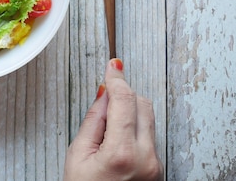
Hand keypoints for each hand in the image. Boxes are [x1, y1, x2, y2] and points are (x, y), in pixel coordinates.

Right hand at [64, 58, 162, 179]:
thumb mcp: (77, 155)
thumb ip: (93, 120)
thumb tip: (104, 94)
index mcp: (122, 153)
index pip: (124, 101)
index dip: (117, 79)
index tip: (113, 66)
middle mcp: (146, 158)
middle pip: (142, 104)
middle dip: (123, 96)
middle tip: (103, 104)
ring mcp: (155, 164)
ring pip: (148, 118)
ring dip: (129, 112)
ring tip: (107, 131)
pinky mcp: (158, 168)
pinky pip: (148, 135)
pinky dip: (133, 129)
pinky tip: (116, 142)